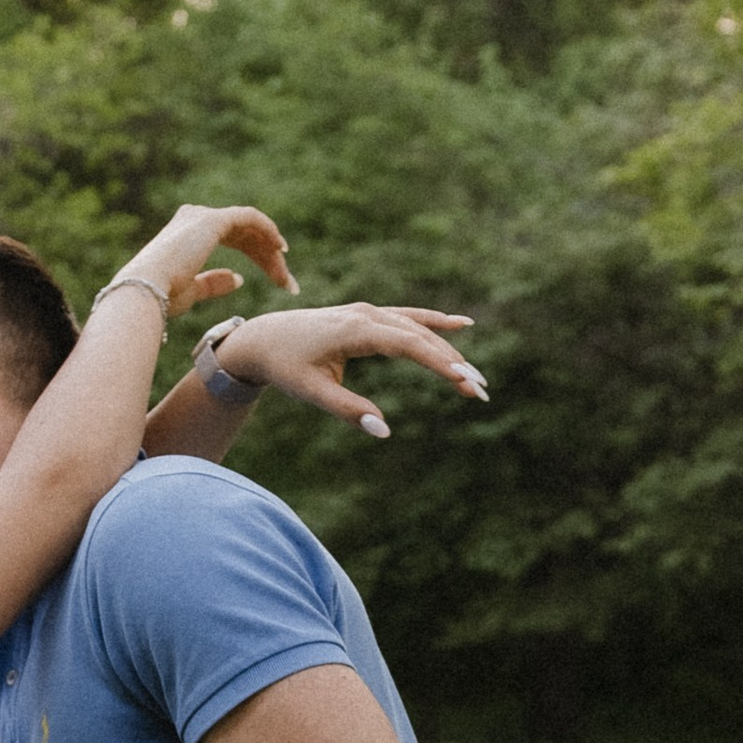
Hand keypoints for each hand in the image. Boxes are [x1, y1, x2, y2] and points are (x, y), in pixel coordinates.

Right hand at [120, 202, 297, 320]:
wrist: (145, 291)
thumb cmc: (161, 297)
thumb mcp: (192, 291)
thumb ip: (214, 282)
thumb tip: (239, 278)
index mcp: (188, 233)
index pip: (233, 239)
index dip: (258, 257)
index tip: (278, 279)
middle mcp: (195, 218)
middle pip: (244, 235)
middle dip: (268, 258)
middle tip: (288, 283)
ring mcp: (203, 216)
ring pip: (250, 229)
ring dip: (271, 251)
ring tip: (286, 277)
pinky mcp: (213, 220)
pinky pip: (250, 218)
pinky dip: (268, 230)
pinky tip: (281, 249)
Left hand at [211, 302, 485, 437]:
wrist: (262, 338)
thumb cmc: (284, 367)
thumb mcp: (311, 392)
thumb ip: (347, 411)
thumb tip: (383, 430)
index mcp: (355, 329)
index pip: (408, 345)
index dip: (439, 362)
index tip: (464, 381)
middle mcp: (367, 314)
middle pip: (421, 336)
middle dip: (452, 363)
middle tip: (480, 390)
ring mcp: (369, 311)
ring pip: (419, 328)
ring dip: (449, 349)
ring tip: (475, 376)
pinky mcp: (368, 315)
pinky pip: (409, 318)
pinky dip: (435, 322)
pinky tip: (463, 325)